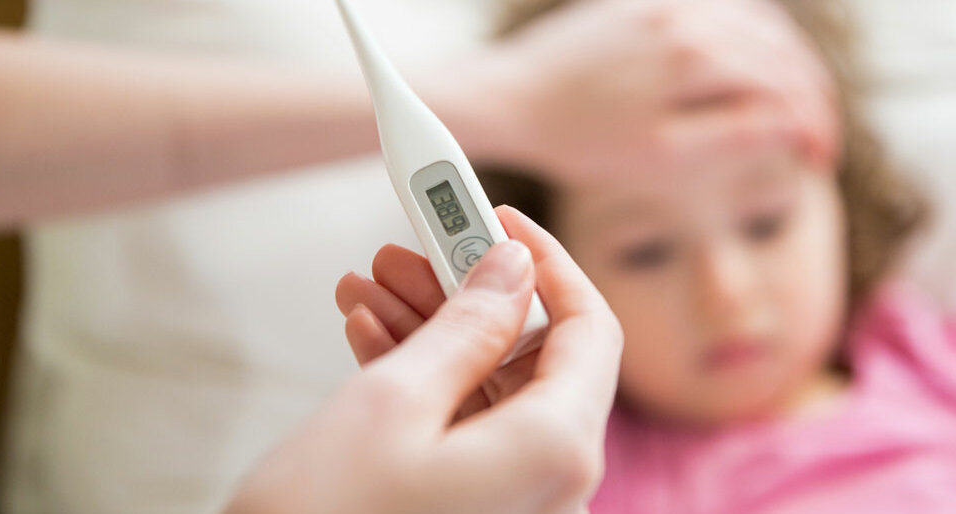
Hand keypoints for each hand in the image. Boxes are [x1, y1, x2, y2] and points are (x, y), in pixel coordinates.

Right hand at [227, 207, 622, 513]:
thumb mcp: (393, 401)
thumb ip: (469, 324)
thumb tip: (514, 267)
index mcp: (556, 451)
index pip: (588, 328)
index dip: (545, 262)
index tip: (495, 217)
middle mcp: (553, 485)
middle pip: (534, 357)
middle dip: (468, 294)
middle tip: (410, 246)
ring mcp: (516, 505)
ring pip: (493, 390)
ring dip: (433, 332)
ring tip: (367, 286)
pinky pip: (468, 431)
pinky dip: (424, 383)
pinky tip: (370, 337)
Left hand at [441, 0, 837, 182]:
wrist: (513, 98)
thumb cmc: (578, 138)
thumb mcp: (660, 154)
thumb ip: (730, 135)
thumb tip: (791, 126)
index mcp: (694, 57)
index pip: (783, 87)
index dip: (813, 126)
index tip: (822, 161)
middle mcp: (687, 16)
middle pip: (781, 50)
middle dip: (812, 96)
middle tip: (822, 139)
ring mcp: (668, 1)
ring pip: (760, 21)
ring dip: (792, 62)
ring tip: (804, 103)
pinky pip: (724, 4)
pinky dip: (756, 32)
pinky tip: (762, 61)